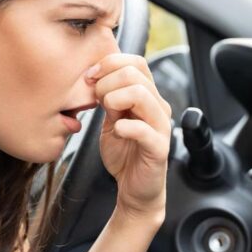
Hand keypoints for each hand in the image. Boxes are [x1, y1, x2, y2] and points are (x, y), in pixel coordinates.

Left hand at [87, 53, 172, 222]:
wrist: (134, 188)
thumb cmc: (124, 153)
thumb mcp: (111, 120)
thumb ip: (108, 99)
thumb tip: (96, 78)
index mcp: (147, 96)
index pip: (136, 62)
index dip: (111, 63)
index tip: (90, 77)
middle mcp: (158, 107)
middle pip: (136, 73)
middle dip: (107, 82)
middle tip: (95, 99)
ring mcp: (161, 127)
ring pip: (142, 94)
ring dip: (115, 98)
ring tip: (107, 113)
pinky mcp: (159, 148)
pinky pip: (144, 129)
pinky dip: (125, 127)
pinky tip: (117, 132)